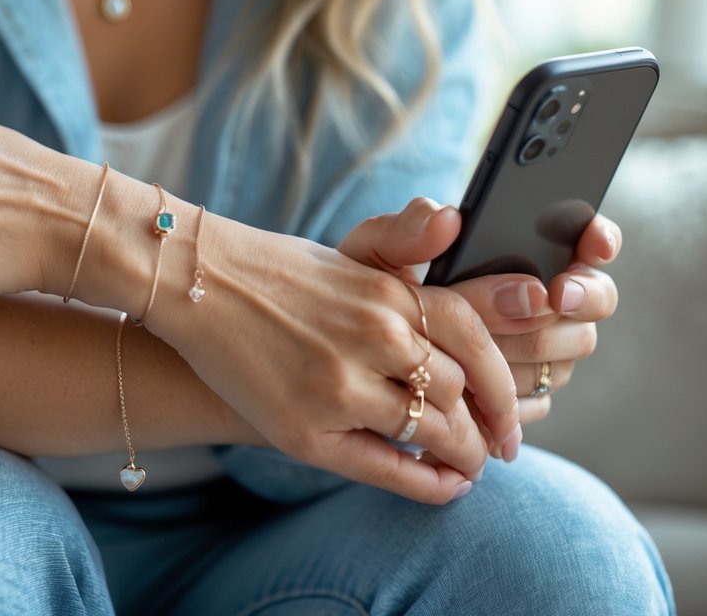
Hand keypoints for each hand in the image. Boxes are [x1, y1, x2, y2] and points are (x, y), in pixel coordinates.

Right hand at [149, 218, 519, 505]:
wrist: (195, 286)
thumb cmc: (274, 272)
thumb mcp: (348, 252)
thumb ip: (406, 248)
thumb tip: (455, 219)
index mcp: (388, 292)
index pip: (475, 338)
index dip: (502, 380)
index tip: (511, 407)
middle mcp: (374, 335)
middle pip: (459, 391)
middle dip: (487, 424)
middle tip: (500, 445)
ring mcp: (340, 385)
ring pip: (431, 430)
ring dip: (462, 455)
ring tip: (470, 464)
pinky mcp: (305, 427)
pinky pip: (386, 467)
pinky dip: (427, 483)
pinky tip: (446, 487)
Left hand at [339, 199, 619, 428]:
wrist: (352, 355)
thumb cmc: (367, 293)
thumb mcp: (372, 256)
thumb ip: (402, 232)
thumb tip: (446, 217)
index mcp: (518, 252)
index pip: (584, 238)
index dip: (599, 239)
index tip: (592, 243)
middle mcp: (543, 301)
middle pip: (593, 299)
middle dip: (579, 296)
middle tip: (555, 294)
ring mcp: (541, 351)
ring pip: (570, 349)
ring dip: (539, 345)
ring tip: (495, 342)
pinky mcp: (524, 396)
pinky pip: (539, 397)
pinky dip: (513, 393)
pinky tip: (480, 389)